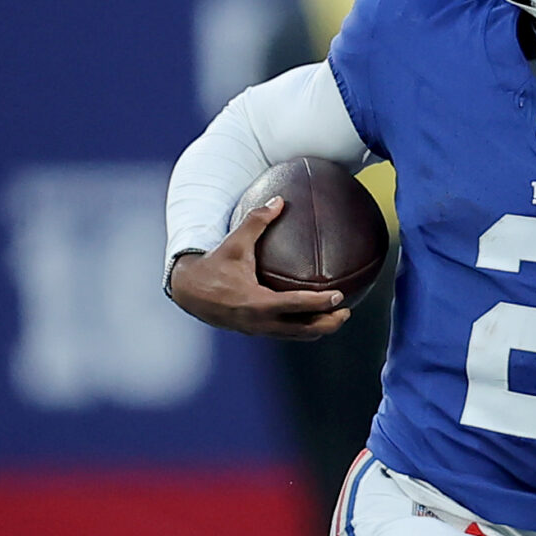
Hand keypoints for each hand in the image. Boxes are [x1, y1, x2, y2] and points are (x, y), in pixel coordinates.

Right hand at [167, 198, 347, 339]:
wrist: (188, 292)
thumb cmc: (212, 265)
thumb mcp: (234, 243)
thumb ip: (256, 221)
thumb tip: (279, 200)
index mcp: (256, 302)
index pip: (296, 306)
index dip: (320, 303)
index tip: (340, 296)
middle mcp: (260, 322)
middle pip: (304, 330)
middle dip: (329, 323)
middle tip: (347, 311)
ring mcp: (259, 330)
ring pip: (297, 336)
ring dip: (319, 328)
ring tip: (337, 315)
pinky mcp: (257, 332)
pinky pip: (287, 333)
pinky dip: (303, 328)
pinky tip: (314, 315)